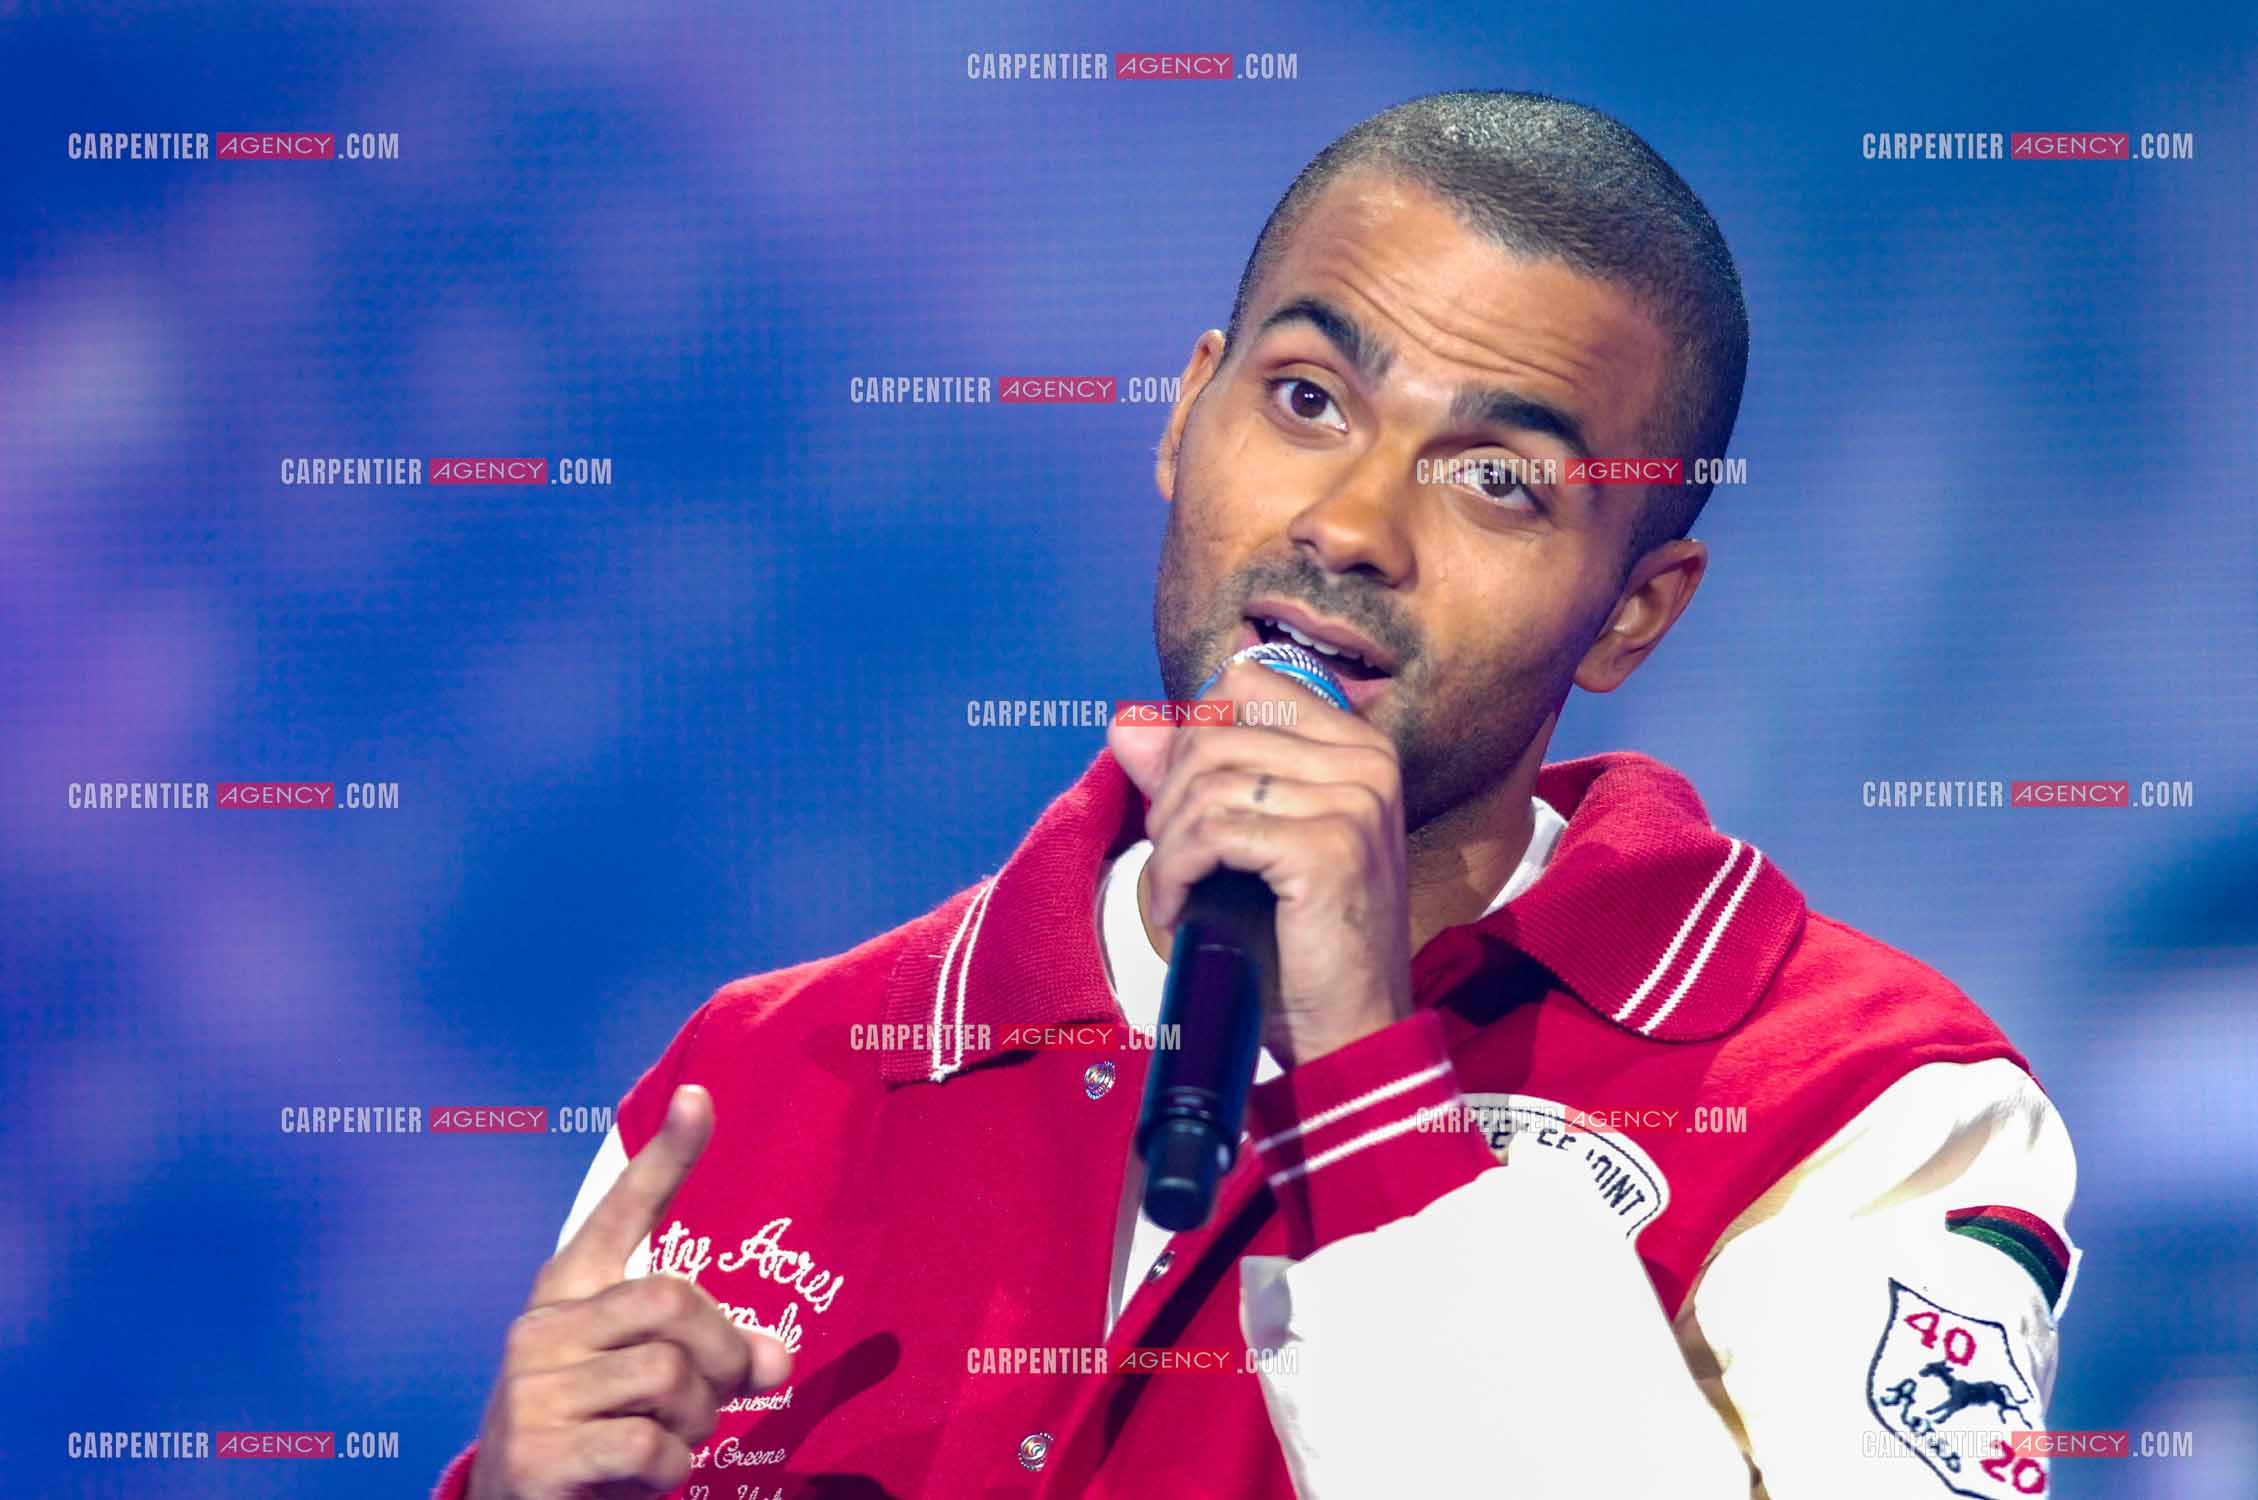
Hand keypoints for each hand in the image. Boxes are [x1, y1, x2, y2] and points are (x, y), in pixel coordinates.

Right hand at [469, 1085, 791, 1499]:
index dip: (665, 1157)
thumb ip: (712, 1354)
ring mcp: (527, 1389)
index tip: (700, 1097)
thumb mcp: (655, 1388)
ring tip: (674, 1443)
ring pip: (669, 1375)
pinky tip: (645, 1477)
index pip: (620, 1212)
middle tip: (721, 1399)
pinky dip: (670, 1468)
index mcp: (568, 1296)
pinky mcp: (533, 1454)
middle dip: (723, 1355)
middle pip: (672, 1301)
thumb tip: (778, 1357)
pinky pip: (647, 1442)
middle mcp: (540, 1329)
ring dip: (698, 1421)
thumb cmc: (595, 1441)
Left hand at [1107, 659, 1412, 1067]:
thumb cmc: (1300, 942)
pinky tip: (1177, 911)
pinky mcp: (1328, 849)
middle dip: (1170, 797)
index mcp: (1360, 746)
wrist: (1351, 1030)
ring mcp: (1355, 802)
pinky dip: (1174, 873)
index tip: (1183, 805)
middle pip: (1217, 732)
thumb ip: (1189, 776)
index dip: (1193, 738)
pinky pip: (1212, 833)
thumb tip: (1125, 722)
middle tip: (1171, 861)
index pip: (1247, 683)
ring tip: (1175, 891)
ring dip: (1169, 844)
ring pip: (1209, 785)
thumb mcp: (1243, 844)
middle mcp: (1368, 762)